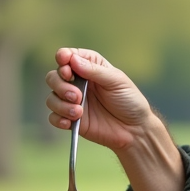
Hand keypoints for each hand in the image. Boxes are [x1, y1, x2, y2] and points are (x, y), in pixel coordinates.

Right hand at [45, 47, 185, 190]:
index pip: (69, 56)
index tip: (68, 64)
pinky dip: (59, 120)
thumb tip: (71, 58)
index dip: (65, 59)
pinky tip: (73, 123)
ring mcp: (73, 104)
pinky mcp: (71, 123)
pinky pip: (53, 118)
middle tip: (76, 94)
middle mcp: (80, 84)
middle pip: (54, 76)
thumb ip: (94, 71)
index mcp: (92, 68)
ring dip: (60, 104)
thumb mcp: (118, 83)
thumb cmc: (133, 104)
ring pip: (51, 98)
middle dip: (60, 85)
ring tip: (79, 111)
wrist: (138, 134)